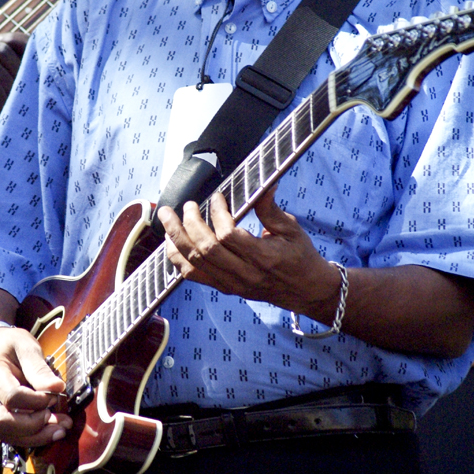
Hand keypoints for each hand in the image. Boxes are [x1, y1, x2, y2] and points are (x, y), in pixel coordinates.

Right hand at [0, 326, 71, 447]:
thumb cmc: (9, 344)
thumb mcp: (26, 346)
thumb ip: (39, 368)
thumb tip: (57, 388)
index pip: (11, 396)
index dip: (36, 401)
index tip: (55, 396)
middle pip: (3, 421)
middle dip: (34, 425)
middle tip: (59, 420)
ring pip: (4, 433)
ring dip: (35, 436)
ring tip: (60, 430)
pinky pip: (7, 434)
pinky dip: (29, 436)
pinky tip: (48, 431)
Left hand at [159, 189, 342, 324]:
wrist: (306, 290)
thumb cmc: (301, 257)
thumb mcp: (292, 229)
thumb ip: (271, 208)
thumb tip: (264, 183)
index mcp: (263, 258)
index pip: (229, 236)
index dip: (218, 214)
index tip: (218, 197)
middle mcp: (245, 274)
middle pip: (206, 250)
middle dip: (189, 224)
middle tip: (187, 205)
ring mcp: (232, 284)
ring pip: (194, 264)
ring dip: (177, 240)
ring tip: (168, 220)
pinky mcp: (225, 288)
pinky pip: (194, 277)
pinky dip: (177, 259)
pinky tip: (171, 242)